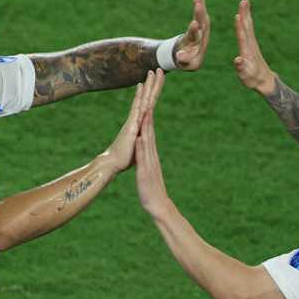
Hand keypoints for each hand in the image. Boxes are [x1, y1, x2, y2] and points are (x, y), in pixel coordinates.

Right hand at [104, 69, 165, 173]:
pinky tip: (142, 87)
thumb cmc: (125, 157)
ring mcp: (134, 120)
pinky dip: (140, 97)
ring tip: (151, 72)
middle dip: (153, 84)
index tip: (159, 80)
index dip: (154, 92)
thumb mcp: (138, 146)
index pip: (150, 104)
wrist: (113, 163)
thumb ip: (141, 139)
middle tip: (158, 69)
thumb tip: (143, 138)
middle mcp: (137, 118)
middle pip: (148, 98)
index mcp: (140, 122)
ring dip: (148, 86)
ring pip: (143, 99)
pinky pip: (138, 108)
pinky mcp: (131, 125)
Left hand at [135, 82, 170, 217]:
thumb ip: (146, 155)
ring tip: (145, 109)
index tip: (147, 96)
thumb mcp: (147, 167)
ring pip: (148, 140)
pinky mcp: (146, 171)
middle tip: (152, 94)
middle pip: (150, 127)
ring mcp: (149, 161)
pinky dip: (142, 146)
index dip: (147, 111)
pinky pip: (143, 157)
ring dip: (147, 125)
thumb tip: (143, 143)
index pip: (149, 128)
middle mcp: (151, 153)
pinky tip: (140, 136)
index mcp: (150, 151)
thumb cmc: (151, 187)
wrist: (157, 204)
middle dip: (150, 110)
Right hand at [173, 0, 209, 70]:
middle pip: (202, 24)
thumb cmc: (186, 61)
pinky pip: (200, 11)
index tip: (194, 23)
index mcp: (199, 45)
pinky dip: (199, 1)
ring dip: (200, 4)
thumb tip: (179, 56)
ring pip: (202, 15)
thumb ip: (183, 59)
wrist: (188, 56)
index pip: (197, 37)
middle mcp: (203, 35)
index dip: (195, 31)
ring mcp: (201, 28)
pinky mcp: (199, 22)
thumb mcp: (185, 63)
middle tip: (198, 4)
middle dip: (199, 14)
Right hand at [233, 0, 276, 95]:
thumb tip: (237, 60)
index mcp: (247, 51)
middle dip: (245, 13)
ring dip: (246, 13)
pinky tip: (244, 14)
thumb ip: (241, 68)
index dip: (240, 26)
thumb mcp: (245, 76)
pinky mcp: (251, 43)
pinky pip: (248, 28)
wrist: (264, 80)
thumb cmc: (253, 79)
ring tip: (245, 1)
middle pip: (247, 26)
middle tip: (244, 0)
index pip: (243, 36)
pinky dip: (246, 19)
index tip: (238, 15)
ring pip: (248, 25)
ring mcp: (252, 43)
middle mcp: (250, 44)